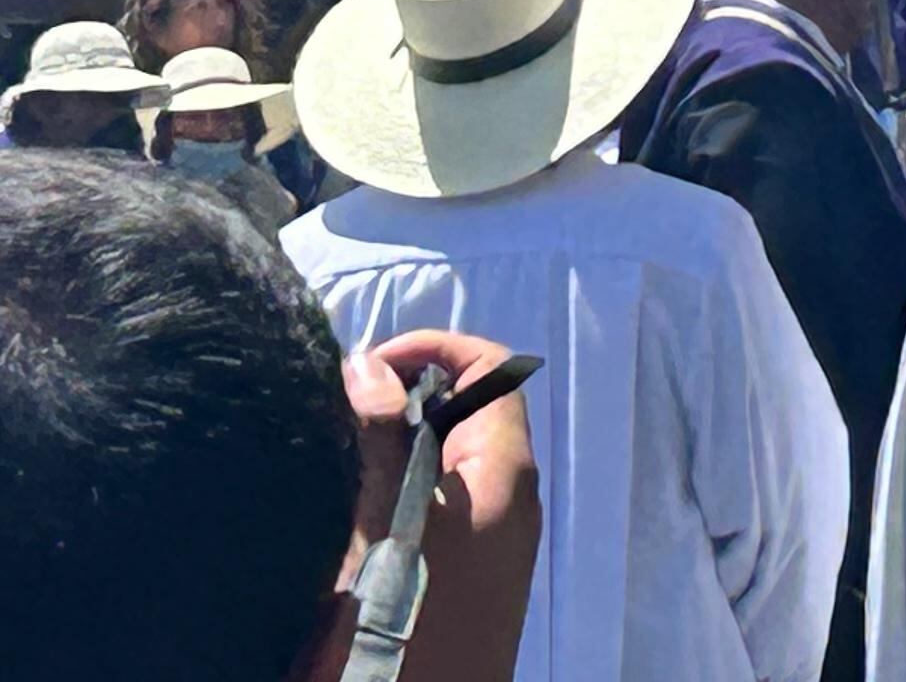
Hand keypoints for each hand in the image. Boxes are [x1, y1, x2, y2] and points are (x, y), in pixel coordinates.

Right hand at [344, 331, 541, 681]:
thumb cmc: (405, 623)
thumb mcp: (383, 524)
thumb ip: (380, 442)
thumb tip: (367, 365)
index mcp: (504, 470)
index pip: (490, 368)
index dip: (433, 350)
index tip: (363, 366)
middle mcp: (508, 495)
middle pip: (465, 411)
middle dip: (401, 397)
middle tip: (332, 410)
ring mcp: (490, 538)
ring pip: (445, 459)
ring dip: (391, 444)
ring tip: (329, 452)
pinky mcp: (464, 575)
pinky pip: (436, 505)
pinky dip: (395, 488)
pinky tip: (344, 504)